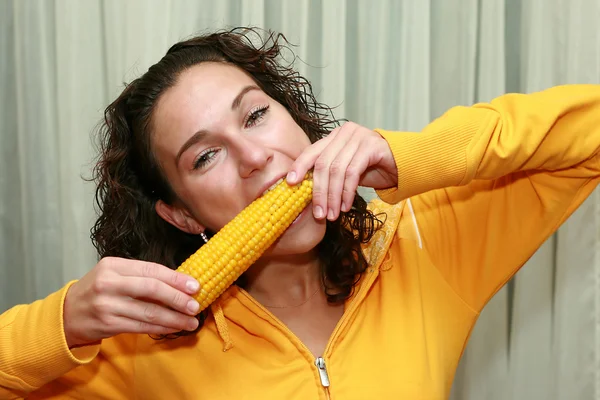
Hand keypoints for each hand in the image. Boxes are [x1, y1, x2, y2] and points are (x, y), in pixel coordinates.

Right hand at [63, 257, 200, 347]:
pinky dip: (161, 327)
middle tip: (195, 305)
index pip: (151, 269)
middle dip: (177, 298)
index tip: (195, 285)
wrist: (67, 314)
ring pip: (149, 312)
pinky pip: (141, 326)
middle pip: (151, 289)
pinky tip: (174, 327)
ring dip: (174, 318)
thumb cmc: (98, 291)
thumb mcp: (115, 274)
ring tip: (191, 321)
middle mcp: (109, 283)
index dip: (176, 278)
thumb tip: (180, 282)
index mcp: (113, 265)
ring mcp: (107, 305)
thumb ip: (141, 276)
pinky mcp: (108, 324)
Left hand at [287, 121, 396, 220]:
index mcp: (334, 136)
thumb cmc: (372, 169)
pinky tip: (345, 205)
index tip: (290, 184)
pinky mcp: (372, 146)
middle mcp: (344, 133)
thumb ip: (328, 174)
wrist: (403, 165)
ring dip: (332, 196)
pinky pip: (352, 173)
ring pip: (337, 170)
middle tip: (318, 213)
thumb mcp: (345, 170)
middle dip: (319, 192)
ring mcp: (359, 137)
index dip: (299, 166)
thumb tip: (305, 192)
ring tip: (331, 214)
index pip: (312, 151)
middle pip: (323, 164)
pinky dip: (347, 192)